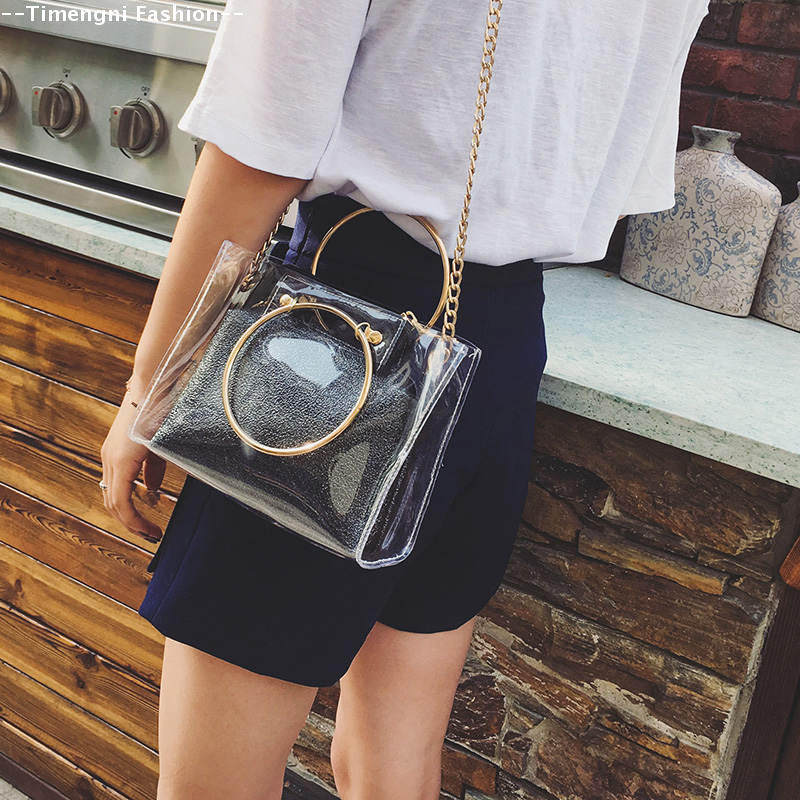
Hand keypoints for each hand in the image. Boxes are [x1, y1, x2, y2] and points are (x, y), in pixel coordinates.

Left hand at [100, 393, 164, 539]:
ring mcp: (112, 459)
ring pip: (114, 503)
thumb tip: (151, 491)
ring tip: (150, 533)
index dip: (130, 514)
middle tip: (149, 534)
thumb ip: (152, 469)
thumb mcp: (156, 445)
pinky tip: (147, 523)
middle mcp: (109, 459)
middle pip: (112, 503)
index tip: (148, 526)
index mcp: (117, 455)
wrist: (153, 386)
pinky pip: (121, 498)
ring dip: (132, 523)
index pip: (116, 493)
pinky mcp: (121, 459)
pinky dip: (133, 515)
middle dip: (131, 523)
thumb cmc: (158, 409)